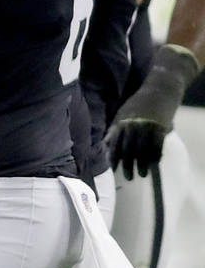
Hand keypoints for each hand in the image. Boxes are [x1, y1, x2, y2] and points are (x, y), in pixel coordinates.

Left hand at [107, 44, 198, 178]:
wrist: (158, 90)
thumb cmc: (138, 104)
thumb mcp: (122, 113)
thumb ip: (115, 128)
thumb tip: (105, 145)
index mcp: (121, 122)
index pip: (114, 143)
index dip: (114, 156)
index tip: (113, 168)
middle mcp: (132, 125)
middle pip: (128, 148)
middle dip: (128, 164)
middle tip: (128, 177)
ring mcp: (146, 126)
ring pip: (143, 149)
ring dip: (142, 164)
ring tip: (142, 174)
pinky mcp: (160, 127)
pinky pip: (157, 145)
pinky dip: (156, 155)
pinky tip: (155, 164)